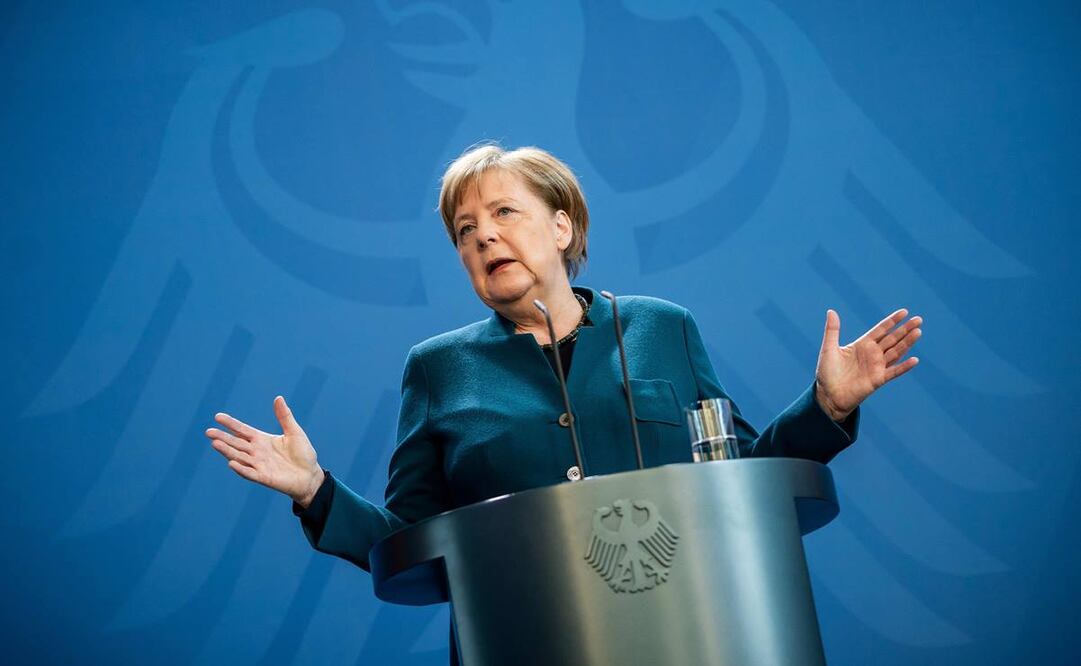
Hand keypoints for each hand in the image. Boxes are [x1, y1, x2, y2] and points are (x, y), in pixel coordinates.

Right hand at [205, 396, 324, 507]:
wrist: (310, 475)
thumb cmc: (303, 453)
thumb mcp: (294, 432)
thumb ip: (284, 417)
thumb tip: (278, 398)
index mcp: (262, 440)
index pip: (243, 430)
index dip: (231, 424)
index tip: (218, 416)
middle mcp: (257, 452)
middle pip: (236, 443)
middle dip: (223, 437)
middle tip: (208, 431)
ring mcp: (259, 465)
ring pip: (239, 457)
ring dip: (227, 451)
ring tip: (215, 443)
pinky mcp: (264, 477)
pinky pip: (250, 473)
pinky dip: (241, 468)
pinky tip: (231, 463)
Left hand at [814, 308, 921, 420]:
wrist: (828, 395)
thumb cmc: (827, 372)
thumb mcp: (829, 348)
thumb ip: (832, 330)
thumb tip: (831, 311)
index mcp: (862, 345)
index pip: (880, 330)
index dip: (892, 321)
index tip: (904, 312)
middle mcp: (872, 354)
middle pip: (892, 339)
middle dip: (905, 329)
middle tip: (918, 319)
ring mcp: (876, 367)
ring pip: (896, 352)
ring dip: (907, 343)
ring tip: (918, 332)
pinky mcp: (878, 380)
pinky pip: (893, 372)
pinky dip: (904, 367)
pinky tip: (914, 360)